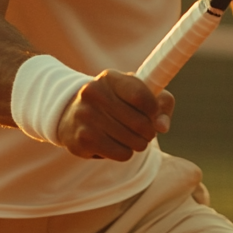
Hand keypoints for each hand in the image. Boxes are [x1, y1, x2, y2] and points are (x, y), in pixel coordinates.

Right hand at [55, 70, 173, 160]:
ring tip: (128, 137)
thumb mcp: (135, 93)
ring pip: (134, 142)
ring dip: (138, 143)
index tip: (153, 113)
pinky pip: (122, 154)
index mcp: (109, 78)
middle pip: (141, 123)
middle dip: (149, 131)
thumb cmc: (113, 103)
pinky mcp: (82, 139)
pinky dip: (125, 153)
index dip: (155, 110)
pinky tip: (114, 144)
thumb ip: (161, 103)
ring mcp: (86, 117)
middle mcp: (94, 94)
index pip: (142, 96)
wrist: (70, 116)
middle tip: (144, 131)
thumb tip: (163, 126)